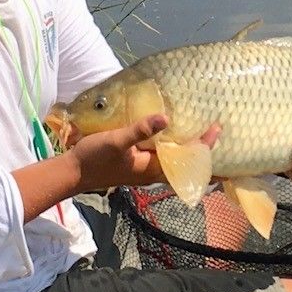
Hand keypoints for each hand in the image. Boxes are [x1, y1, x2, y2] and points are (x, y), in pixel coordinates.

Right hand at [65, 119, 221, 192]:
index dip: (204, 147)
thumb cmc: (95, 158)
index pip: (187, 160)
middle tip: (218, 138)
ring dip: (190, 154)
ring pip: (175, 165)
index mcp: (152, 169)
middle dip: (204, 156)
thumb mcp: (117, 141)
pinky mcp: (137, 166)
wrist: (73, 173)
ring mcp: (144, 171)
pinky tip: (172, 140)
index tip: (217, 130)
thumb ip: (140, 130)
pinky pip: (163, 160)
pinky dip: (174, 151)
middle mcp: (152, 173)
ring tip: (203, 141)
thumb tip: (165, 118)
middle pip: (186, 167)